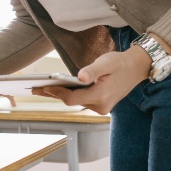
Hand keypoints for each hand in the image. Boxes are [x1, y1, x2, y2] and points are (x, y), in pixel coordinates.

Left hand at [32, 48, 151, 113]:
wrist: (136, 69)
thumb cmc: (120, 63)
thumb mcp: (106, 62)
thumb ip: (92, 70)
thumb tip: (80, 77)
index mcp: (101, 96)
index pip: (72, 98)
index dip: (57, 92)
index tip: (44, 86)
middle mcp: (100, 106)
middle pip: (71, 101)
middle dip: (53, 94)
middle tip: (33, 89)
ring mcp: (100, 107)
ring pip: (75, 102)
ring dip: (59, 95)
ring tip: (41, 89)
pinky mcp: (100, 105)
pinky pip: (80, 101)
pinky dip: (69, 95)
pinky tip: (56, 89)